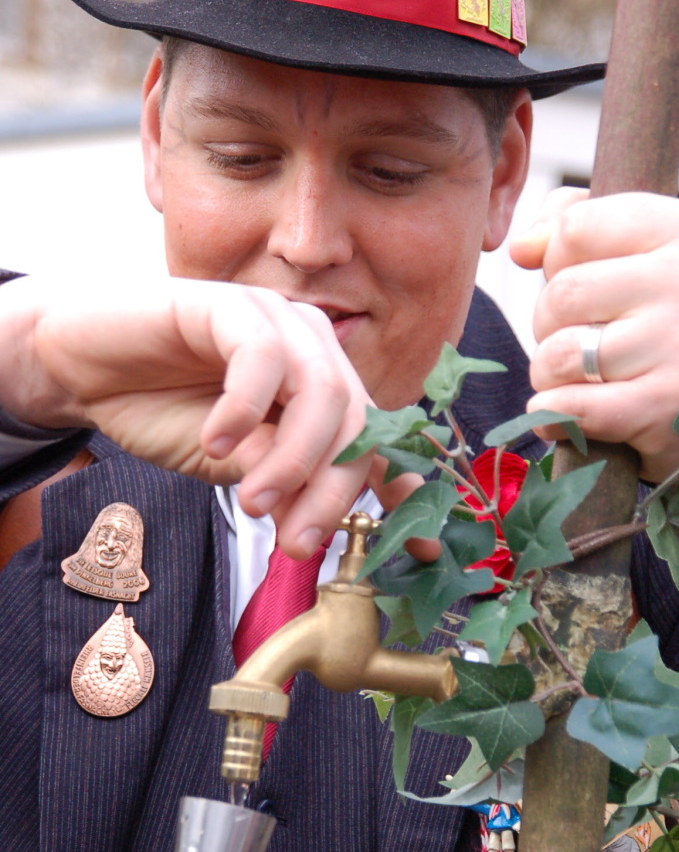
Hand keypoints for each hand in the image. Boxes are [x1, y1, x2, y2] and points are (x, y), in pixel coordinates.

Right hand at [1, 275, 436, 557]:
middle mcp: (311, 347)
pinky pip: (260, 356)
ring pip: (321, 390)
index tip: (421, 548)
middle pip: (356, 419)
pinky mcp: (227, 302)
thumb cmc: (163, 409)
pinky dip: (244, 409)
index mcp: (322, 384)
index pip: (375, 438)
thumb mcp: (236, 465)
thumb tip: (318, 528)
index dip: (398, 489)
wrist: (83, 366)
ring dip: (292, 459)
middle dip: (333, 490)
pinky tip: (217, 439)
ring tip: (251, 499)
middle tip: (297, 541)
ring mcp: (274, 318)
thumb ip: (282, 483)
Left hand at [510, 188, 678, 545]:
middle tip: (578, 340)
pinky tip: (562, 413)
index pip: (575, 228)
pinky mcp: (670, 407)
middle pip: (562, 293)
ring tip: (579, 377)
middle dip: (548, 323)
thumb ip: (572, 225)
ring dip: (549, 373)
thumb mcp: (637, 254)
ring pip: (559, 353)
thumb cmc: (664, 322)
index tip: (582, 287)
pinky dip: (552, 414)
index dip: (556, 262)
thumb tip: (523, 247)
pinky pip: (574, 407)